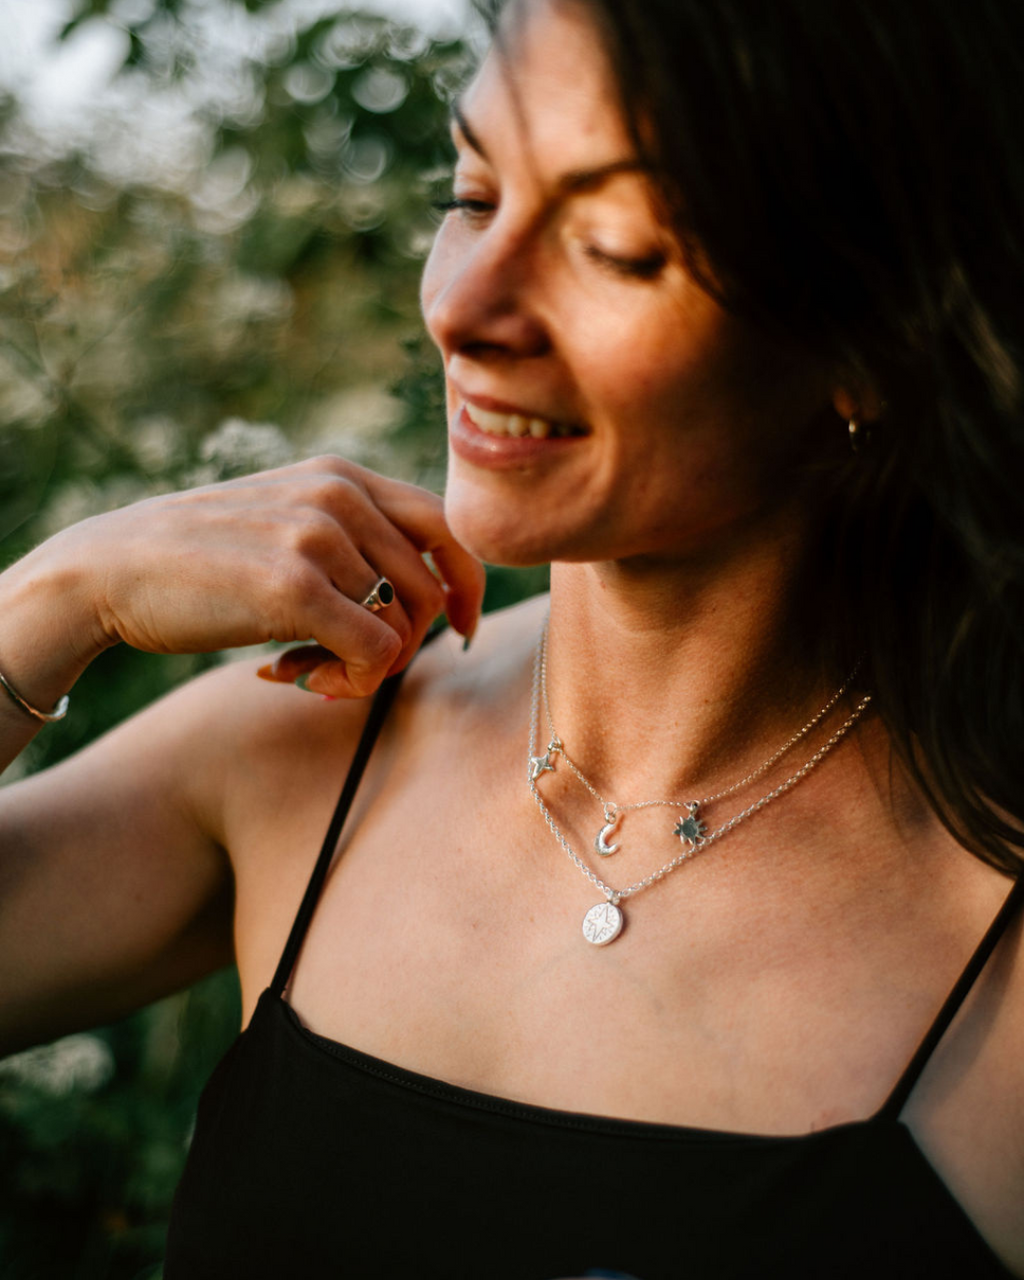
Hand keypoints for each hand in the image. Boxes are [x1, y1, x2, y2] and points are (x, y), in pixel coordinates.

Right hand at [32, 456, 484, 698]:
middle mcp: (339, 495)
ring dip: (364, 669)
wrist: (107, 570)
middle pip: (432, 588)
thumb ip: (351, 542)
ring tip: (302, 669)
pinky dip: (348, 682)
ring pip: (403, 627)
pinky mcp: (294, 586)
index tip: (459, 630)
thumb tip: (428, 599)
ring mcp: (317, 537)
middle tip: (342, 666)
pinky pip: (375, 653)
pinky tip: (286, 676)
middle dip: (401, 643)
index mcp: (342, 476)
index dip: (466, 585)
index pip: (447, 526)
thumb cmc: (200, 562)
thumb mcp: (285, 524)